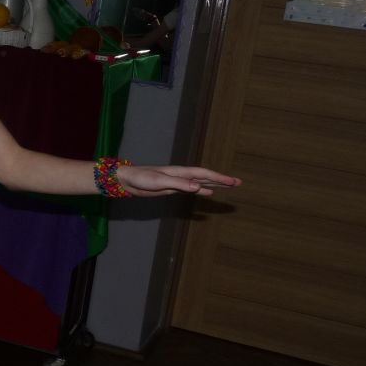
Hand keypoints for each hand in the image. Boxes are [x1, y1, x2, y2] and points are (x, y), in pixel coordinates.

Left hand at [116, 164, 240, 197]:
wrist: (127, 180)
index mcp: (180, 172)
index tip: (234, 182)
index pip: (205, 174)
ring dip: (214, 184)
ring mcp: (177, 182)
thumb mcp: (160, 182)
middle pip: (206, 177)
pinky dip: (201, 190)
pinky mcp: (171, 188)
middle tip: (238, 183)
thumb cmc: (141, 178)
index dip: (220, 178)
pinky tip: (208, 192)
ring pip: (201, 182)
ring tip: (228, 186)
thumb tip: (198, 187)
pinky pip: (191, 189)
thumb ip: (179, 184)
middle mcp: (181, 176)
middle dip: (222, 180)